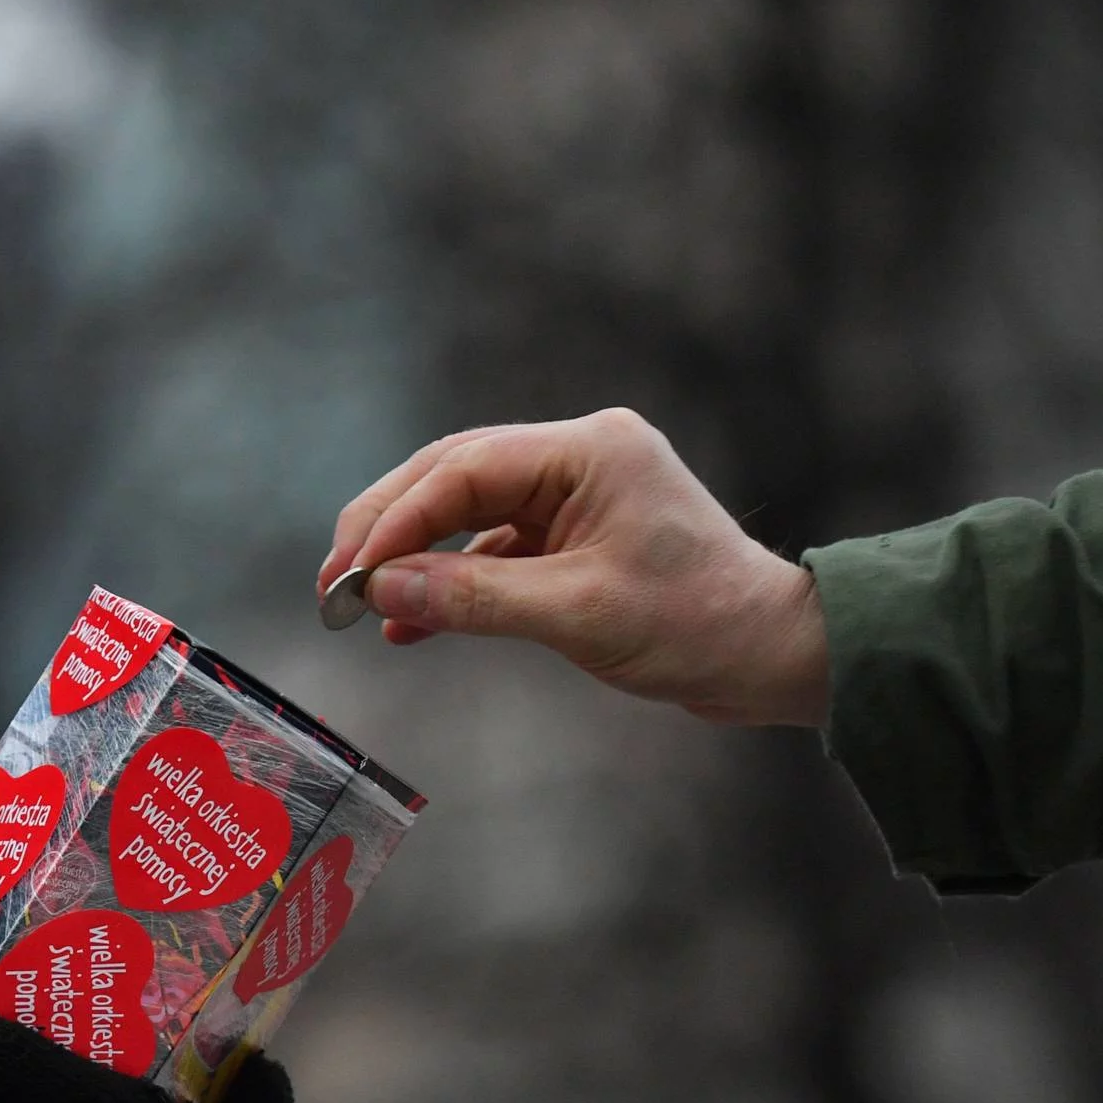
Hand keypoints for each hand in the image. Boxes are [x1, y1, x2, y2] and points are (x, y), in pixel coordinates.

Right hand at [318, 409, 829, 727]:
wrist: (768, 654)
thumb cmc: (696, 624)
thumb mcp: (577, 614)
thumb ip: (473, 597)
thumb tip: (383, 588)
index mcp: (590, 449)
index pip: (464, 469)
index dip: (397, 520)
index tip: (351, 571)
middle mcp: (580, 454)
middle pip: (453, 474)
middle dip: (389, 527)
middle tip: (335, 581)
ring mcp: (576, 492)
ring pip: (465, 508)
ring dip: (413, 555)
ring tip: (361, 601)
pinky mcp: (574, 532)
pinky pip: (492, 544)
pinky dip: (450, 580)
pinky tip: (409, 620)